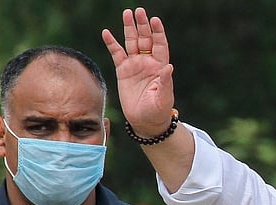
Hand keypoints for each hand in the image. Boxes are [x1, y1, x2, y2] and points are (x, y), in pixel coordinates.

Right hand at [101, 8, 174, 136]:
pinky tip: (107, 33)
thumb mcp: (164, 98)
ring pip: (131, 42)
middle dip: (142, 25)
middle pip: (145, 39)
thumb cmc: (158, 110)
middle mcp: (148, 62)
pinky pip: (116, 54)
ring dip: (129, 28)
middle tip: (139, 11)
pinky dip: (112, 43)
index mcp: (160, 66)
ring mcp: (135, 65)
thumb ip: (166, 82)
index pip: (160, 44)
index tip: (155, 20)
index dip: (158, 32)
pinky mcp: (122, 71)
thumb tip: (169, 66)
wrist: (145, 121)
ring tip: (127, 13)